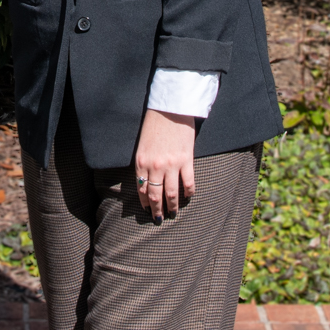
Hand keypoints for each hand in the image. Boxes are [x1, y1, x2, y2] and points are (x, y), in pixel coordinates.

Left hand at [134, 109, 195, 224]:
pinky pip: (188, 183)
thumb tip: (145, 180)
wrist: (170, 110)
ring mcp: (171, 165)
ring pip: (171, 193)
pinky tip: (188, 197)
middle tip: (159, 219)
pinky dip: (188, 193)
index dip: (144, 202)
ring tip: (172, 214)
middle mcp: (155, 166)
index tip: (147, 210)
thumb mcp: (142, 145)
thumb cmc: (154, 125)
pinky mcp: (186, 160)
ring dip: (171, 206)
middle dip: (157, 210)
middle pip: (155, 195)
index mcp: (141, 161)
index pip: (141, 188)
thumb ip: (144, 162)